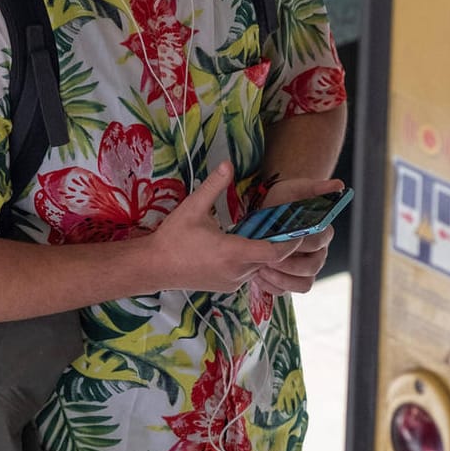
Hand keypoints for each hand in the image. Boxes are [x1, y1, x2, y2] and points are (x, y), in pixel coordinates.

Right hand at [147, 162, 297, 293]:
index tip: (296, 227)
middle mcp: (237, 272)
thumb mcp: (193, 207)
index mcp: (233, 252)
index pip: (275, 252)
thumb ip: (214, 185)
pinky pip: (247, 274)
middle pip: (271, 260)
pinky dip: (250, 261)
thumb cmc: (173, 237)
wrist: (153, 267)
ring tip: (262, 232)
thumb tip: (228, 163)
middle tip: (282, 224)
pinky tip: (241, 246)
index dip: (291, 241)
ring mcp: (232, 282)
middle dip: (278, 243)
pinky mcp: (226, 287)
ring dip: (263, 253)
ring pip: (259, 268)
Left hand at [249, 176, 343, 294]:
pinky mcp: (291, 279)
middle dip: (288, 265)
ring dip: (282, 279)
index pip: (318, 242)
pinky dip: (273, 286)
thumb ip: (317, 187)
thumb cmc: (284, 199)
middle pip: (312, 267)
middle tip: (266, 259)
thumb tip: (339, 186)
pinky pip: (287, 290)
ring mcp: (306, 268)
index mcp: (323, 233)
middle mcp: (318, 253)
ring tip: (260, 269)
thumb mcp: (296, 188)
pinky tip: (257, 276)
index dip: (300, 244)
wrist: (268, 210)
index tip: (281, 241)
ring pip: (304, 283)